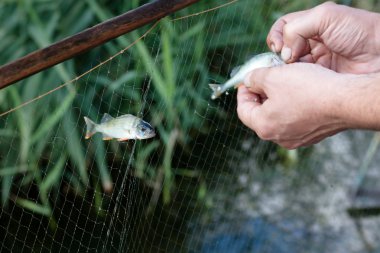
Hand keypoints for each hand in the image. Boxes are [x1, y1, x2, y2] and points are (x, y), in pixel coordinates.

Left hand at [237, 63, 354, 148]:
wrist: (345, 101)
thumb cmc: (308, 89)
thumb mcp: (274, 76)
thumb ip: (254, 78)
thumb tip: (249, 80)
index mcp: (264, 127)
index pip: (243, 110)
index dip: (242, 92)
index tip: (247, 80)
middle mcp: (278, 138)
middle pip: (260, 114)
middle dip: (260, 95)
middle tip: (265, 78)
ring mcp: (296, 138)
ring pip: (278, 117)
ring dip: (276, 100)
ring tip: (283, 83)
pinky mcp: (311, 135)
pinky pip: (294, 120)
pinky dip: (292, 107)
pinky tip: (300, 93)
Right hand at [267, 2, 379, 73]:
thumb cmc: (359, 32)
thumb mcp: (325, 17)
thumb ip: (297, 27)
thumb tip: (283, 52)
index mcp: (311, 24)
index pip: (282, 27)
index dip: (276, 36)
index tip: (278, 47)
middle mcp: (311, 42)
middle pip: (282, 48)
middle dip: (280, 54)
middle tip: (287, 61)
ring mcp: (315, 61)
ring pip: (288, 65)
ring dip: (287, 68)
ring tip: (296, 70)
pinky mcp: (319, 78)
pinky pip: (300, 79)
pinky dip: (296, 80)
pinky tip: (302, 79)